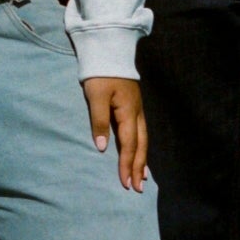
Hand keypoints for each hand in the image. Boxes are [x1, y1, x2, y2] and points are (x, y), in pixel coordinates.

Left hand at [82, 77, 148, 191]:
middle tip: (138, 188)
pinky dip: (141, 147)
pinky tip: (140, 153)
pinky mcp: (134, 107)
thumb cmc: (100, 74)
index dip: (127, 165)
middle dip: (139, 167)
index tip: (125, 183)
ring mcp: (138, 110)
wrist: (110, 51)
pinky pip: (141, 132)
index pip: (129, 144)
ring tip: (143, 177)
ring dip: (143, 159)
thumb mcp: (96, 96)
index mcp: (128, 112)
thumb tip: (103, 147)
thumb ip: (99, 121)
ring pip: (143, 140)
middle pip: (141, 145)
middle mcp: (137, 113)